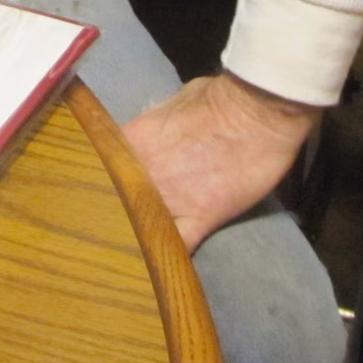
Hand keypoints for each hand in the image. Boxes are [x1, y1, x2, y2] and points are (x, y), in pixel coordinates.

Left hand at [121, 73, 320, 251]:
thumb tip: (150, 140)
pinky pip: (178, 247)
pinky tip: (164, 266)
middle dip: (115, 215)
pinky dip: (171, 257)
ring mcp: (170, 198)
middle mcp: (142, 173)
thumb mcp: (171, 102)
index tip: (102, 196)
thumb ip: (154, 128)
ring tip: (134, 253)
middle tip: (113, 229)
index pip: (103, 171)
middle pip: (115, 203)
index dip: (103, 186)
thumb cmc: (219, 96)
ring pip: (141, 228)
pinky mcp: (202, 217)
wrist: (260, 110)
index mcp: (131, 141)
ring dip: (140, 237)